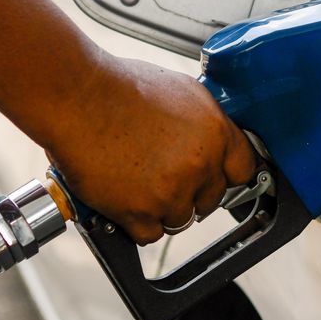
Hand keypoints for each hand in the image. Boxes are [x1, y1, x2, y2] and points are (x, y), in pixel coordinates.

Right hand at [42, 54, 257, 244]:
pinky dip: (136, 222)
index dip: (225, 175)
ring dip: (161, 208)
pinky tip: (124, 198)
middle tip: (162, 175)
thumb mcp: (179, 90)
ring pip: (180, 219)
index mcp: (214, 131)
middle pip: (210, 199)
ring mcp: (171, 191)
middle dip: (189, 192)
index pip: (243, 170)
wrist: (77, 95)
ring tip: (137, 182)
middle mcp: (199, 163)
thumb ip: (203, 122)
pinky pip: (150, 234)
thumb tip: (212, 140)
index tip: (214, 178)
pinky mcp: (140, 211)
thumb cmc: (117, 86)